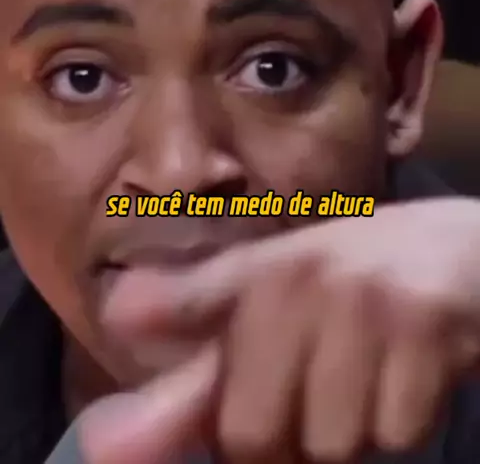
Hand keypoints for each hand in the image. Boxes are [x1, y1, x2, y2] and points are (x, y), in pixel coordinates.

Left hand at [103, 198, 479, 462]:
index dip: (151, 381)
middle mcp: (301, 276)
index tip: (103, 444)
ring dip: (351, 432)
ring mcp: (363, 299)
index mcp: (260, 267)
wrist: (465, 249)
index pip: (190, 309)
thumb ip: (200, 321)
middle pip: (252, 431)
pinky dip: (403, 424)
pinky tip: (411, 373)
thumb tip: (118, 318)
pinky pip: (396, 434)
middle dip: (282, 439)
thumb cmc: (360, 275)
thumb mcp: (281, 286)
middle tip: (316, 392)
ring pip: (331, 444)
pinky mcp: (425, 325)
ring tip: (370, 372)